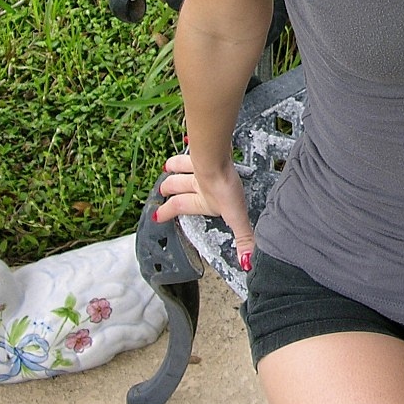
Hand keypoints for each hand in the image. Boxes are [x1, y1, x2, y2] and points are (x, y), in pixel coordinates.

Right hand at [152, 147, 254, 270]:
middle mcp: (197, 183)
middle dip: (168, 187)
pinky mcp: (205, 151)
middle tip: (161, 188)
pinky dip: (190, 144)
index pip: (180, 207)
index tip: (156, 217)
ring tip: (168, 166)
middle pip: (177, 185)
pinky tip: (189, 139)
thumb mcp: (236, 217)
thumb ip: (243, 238)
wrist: (217, 162)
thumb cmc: (224, 189)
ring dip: (174, 165)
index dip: (167, 212)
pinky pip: (194, 147)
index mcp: (201, 200)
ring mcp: (199, 166)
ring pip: (182, 165)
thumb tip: (247, 264)